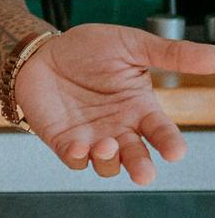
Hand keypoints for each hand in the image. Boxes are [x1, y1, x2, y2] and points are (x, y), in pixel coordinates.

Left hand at [15, 23, 214, 183]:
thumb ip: (172, 54)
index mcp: (141, 109)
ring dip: (109, 161)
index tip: (175, 151)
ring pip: (108, 165)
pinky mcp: (65, 140)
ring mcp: (92, 137)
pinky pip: (75, 159)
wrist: (41, 50)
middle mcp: (120, 128)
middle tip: (144, 172)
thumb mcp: (132, 45)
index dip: (170, 144)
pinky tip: (79, 146)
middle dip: (142, 168)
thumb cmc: (87, 49)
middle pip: (137, 158)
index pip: (162, 133)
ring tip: (106, 145)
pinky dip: (78, 157)